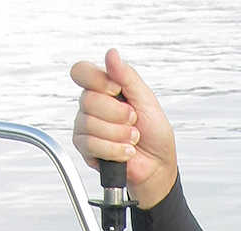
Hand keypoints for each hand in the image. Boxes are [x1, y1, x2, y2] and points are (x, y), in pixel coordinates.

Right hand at [70, 48, 176, 207]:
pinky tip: (126, 152)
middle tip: (133, 121)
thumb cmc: (154, 134)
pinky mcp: (86, 148)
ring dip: (119, 134)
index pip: (82, 72)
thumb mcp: (146, 99)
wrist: (158, 165)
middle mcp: (92, 105)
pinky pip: (91, 144)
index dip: (97, 80)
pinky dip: (114, 149)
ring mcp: (86, 126)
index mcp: (104, 88)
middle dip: (118, 114)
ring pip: (90, 124)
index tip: (117, 90)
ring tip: (132, 139)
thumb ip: (127, 76)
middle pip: (88, 100)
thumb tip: (111, 54)